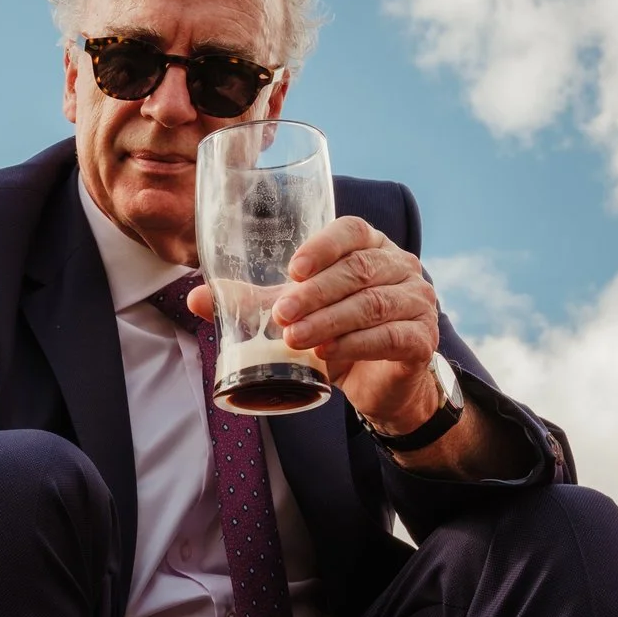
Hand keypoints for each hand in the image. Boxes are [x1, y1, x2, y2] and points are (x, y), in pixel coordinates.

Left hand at [190, 216, 443, 432]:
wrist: (380, 385)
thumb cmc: (337, 336)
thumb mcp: (296, 316)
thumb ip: (253, 304)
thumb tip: (195, 298)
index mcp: (371, 248)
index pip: (352, 231)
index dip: (322, 246)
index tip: (291, 270)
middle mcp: (400, 268)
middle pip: (359, 269)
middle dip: (315, 293)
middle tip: (280, 315)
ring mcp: (417, 302)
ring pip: (373, 304)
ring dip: (330, 321)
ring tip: (295, 339)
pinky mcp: (422, 340)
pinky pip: (391, 336)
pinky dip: (356, 345)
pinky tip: (329, 355)